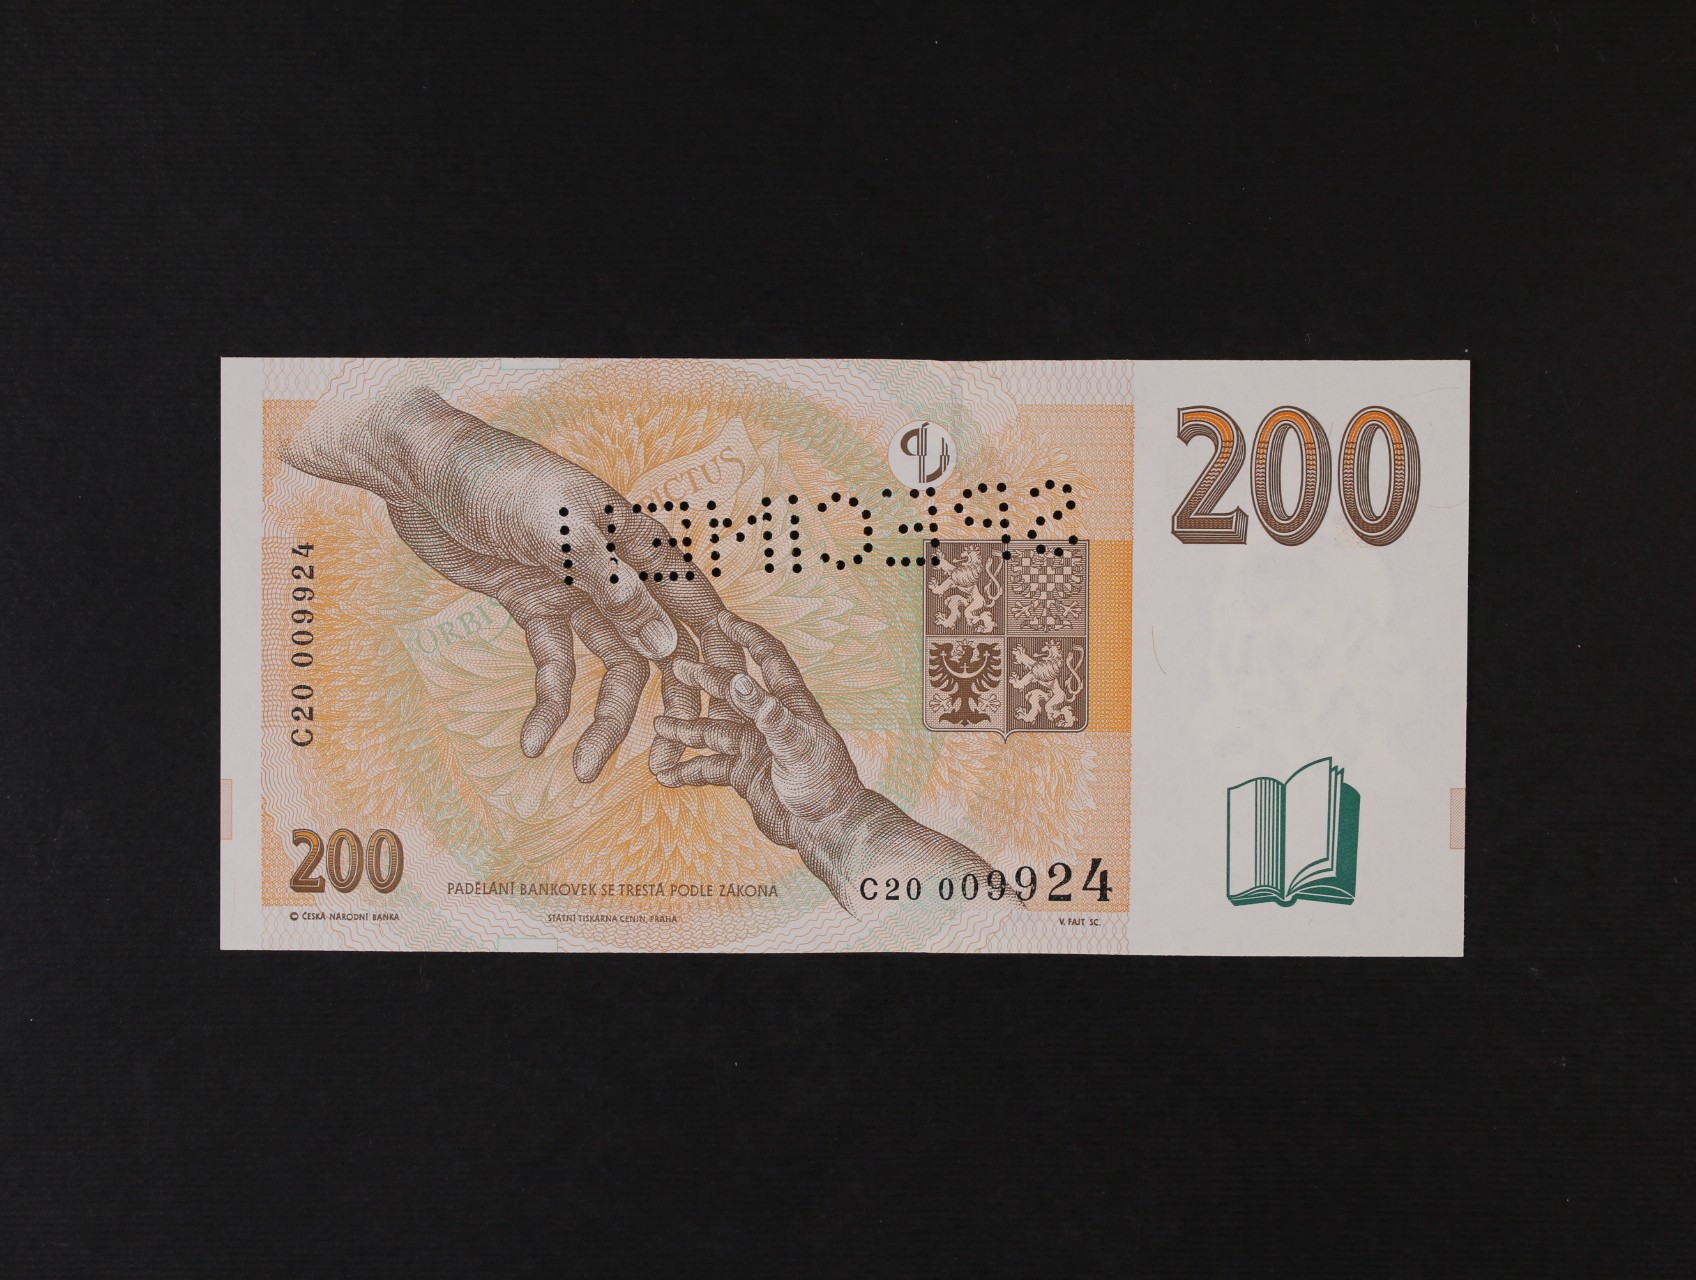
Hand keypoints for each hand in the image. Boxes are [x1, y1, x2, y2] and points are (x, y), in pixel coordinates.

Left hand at [283, 388, 744, 775]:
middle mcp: (614, 570)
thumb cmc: (501, 480)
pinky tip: (532, 741)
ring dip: (599, 718)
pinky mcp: (532, 606)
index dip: (715, 649)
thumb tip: (666, 644)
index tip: (731, 700)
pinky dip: (546, 702)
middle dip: (664, 701)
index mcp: (636, 541)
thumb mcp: (563, 531)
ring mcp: (573, 591)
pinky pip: (551, 663)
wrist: (421, 471)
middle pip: (655, 644)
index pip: (691, 601)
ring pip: (607, 665)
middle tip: (668, 758)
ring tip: (583, 770)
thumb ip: (615, 588)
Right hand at [653, 612, 867, 851]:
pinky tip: (665, 776)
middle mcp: (770, 721)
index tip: (723, 618)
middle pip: (732, 692)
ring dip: (687, 730)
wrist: (826, 831)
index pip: (769, 658)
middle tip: (676, 666)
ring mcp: (755, 747)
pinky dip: (688, 770)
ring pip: (713, 731)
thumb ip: (766, 713)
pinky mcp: (745, 774)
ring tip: (658, 726)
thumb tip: (738, 680)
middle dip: (705, 679)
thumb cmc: (824, 785)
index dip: (748, 636)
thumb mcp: (795, 744)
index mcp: (791, 704)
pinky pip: (710, 767)